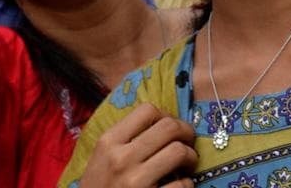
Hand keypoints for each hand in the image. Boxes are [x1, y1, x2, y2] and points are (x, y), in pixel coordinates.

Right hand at [80, 104, 197, 187]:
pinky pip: (182, 184)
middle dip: (186, 132)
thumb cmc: (99, 187)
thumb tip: (161, 122)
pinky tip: (181, 184)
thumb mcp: (101, 157)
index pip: (147, 110)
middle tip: (187, 142)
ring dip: (191, 156)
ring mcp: (136, 181)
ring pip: (179, 152)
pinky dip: (187, 183)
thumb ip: (124, 138)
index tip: (170, 128)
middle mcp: (121, 158)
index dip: (166, 116)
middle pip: (169, 127)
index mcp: (109, 141)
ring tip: (187, 163)